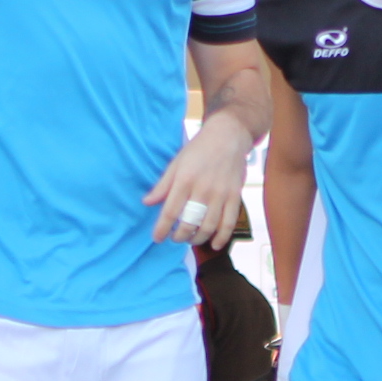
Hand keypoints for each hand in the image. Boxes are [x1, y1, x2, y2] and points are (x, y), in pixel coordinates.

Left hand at [145, 111, 252, 245]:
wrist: (228, 136)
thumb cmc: (198, 149)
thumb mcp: (176, 163)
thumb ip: (162, 185)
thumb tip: (147, 202)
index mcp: (184, 180)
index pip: (170, 211)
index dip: (162, 229)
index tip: (157, 238)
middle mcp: (203, 189)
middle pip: (189, 223)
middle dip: (179, 236)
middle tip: (175, 238)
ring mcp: (221, 194)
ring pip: (208, 226)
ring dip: (197, 238)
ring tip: (190, 239)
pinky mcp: (235, 196)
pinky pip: (229, 222)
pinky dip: (222, 237)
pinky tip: (214, 244)